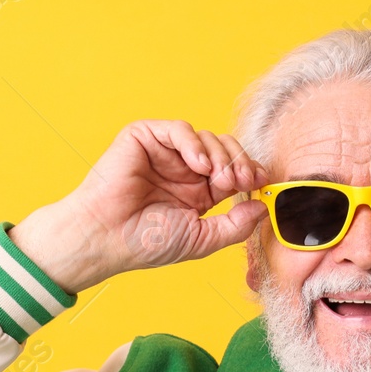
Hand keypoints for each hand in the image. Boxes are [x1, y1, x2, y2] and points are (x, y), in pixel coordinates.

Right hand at [7, 120, 268, 293]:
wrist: (108, 237)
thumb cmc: (147, 242)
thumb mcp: (203, 239)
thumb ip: (235, 225)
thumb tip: (262, 206)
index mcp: (199, 192)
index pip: (234, 171)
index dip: (250, 173)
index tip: (260, 182)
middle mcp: (184, 169)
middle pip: (226, 150)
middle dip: (239, 163)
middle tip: (241, 180)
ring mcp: (166, 153)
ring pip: (207, 137)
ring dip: (220, 155)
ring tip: (218, 178)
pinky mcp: (145, 138)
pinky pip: (180, 129)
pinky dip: (194, 143)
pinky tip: (199, 165)